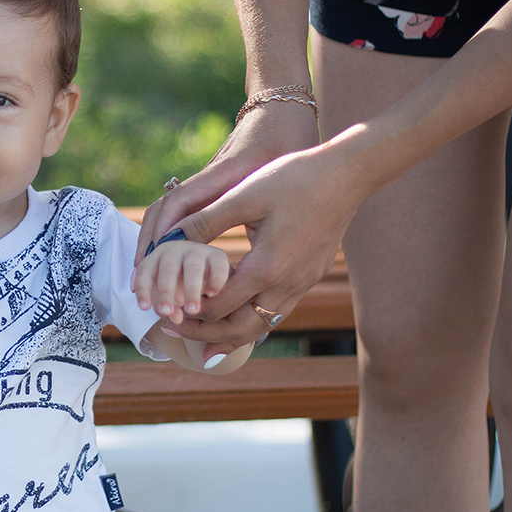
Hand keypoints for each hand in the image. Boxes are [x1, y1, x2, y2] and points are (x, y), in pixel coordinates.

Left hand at [132, 237, 230, 323]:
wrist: (206, 267)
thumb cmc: (179, 283)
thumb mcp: (168, 294)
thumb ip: (168, 307)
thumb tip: (176, 318)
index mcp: (157, 257)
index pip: (146, 271)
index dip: (143, 289)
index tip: (144, 308)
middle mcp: (175, 250)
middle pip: (168, 269)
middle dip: (165, 292)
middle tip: (166, 312)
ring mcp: (197, 250)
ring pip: (193, 268)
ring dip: (191, 290)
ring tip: (192, 310)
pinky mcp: (218, 255)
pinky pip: (218, 266)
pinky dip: (215, 280)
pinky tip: (211, 294)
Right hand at [136, 101, 319, 266]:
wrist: (280, 114)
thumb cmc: (286, 143)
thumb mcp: (280, 175)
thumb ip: (263, 209)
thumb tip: (248, 254)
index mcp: (220, 175)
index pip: (179, 202)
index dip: (163, 231)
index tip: (153, 260)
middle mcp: (204, 180)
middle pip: (161, 208)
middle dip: (148, 241)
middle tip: (141, 275)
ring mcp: (203, 184)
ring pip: (165, 211)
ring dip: (153, 239)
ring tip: (147, 272)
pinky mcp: (208, 188)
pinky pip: (178, 211)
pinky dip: (167, 233)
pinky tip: (168, 257)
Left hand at [162, 139, 365, 346]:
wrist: (346, 174)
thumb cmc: (292, 179)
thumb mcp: (243, 196)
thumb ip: (205, 221)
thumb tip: (168, 240)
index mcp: (266, 267)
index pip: (219, 306)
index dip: (188, 311)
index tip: (165, 309)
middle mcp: (287, 283)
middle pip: (242, 329)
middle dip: (206, 334)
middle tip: (175, 330)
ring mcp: (303, 282)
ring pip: (263, 324)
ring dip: (231, 332)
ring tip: (204, 337)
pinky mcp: (310, 275)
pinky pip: (278, 309)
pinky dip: (254, 318)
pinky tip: (238, 310)